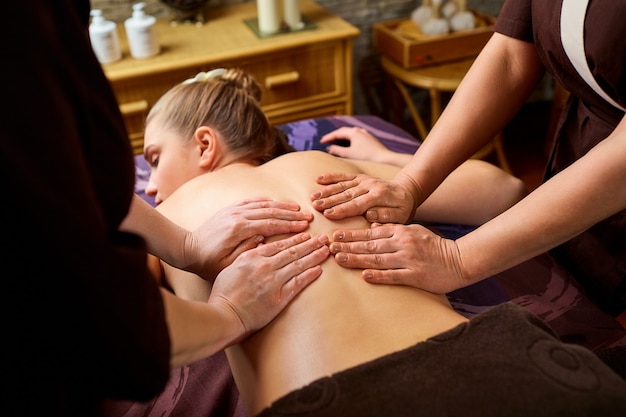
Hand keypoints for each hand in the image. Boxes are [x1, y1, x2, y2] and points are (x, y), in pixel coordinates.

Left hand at [186, 198, 314, 280]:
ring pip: (263, 205)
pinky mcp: (229, 209)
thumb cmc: (208, 263)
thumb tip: (264, 238)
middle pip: (270, 212)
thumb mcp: (228, 264)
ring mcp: (233, 210)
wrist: (187, 249)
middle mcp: (237, 216)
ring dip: (282, 206)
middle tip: (307, 217)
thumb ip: (247, 251)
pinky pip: (251, 201)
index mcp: (239, 230)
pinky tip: (277, 203)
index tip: (304, 227)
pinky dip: (266, 201)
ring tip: (298, 209)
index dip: (289, 225)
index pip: (270, 225)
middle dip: (291, 214)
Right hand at [209, 232, 329, 337]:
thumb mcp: (231, 266)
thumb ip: (247, 254)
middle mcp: (265, 266)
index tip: (306, 234)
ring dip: (314, 256)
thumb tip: (259, 243)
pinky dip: (309, 275)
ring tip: (325, 250)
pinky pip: (298, 283)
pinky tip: (319, 269)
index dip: (295, 239)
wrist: (224, 315)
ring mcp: (273, 281)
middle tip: (323, 238)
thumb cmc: (224, 293)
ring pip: (298, 265)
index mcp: (253, 257)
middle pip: (293, 252)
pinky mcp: (279, 298)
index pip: (279, 244)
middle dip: (310, 244)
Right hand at [310, 174, 415, 222]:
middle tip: (314, 206)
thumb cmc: (402, 208)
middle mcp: (370, 185)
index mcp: (379, 196)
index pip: (358, 204)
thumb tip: (370, 215)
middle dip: (329, 200)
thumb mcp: (401, 216)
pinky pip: (343, 176)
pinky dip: (331, 177)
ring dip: (326, 190)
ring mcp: (364, 179)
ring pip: (342, 185)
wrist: (407, 190)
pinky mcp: (359, 176)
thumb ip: (387, 217)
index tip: (328, 214)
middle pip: (346, 194)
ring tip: (312, 197)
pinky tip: (318, 179)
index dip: (342, 209)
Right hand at [320, 127, 393, 162]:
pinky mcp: (370, 140)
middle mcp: (360, 131)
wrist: (384, 159)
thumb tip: (329, 148)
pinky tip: (349, 146)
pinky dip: (350, 140)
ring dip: (343, 138)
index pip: (338, 132)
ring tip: (336, 143)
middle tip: (327, 141)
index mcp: (354, 132)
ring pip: (351, 134)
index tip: (321, 141)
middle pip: (344, 131)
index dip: (328, 137)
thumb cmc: (367, 157)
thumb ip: (337, 150)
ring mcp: (366, 135)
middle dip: (335, 136)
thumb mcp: (349, 154)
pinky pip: (356, 138)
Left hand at [329, 223, 465, 293]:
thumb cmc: (433, 246)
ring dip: (357, 259)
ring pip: (377, 259)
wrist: (459, 260)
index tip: (333, 235)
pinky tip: (364, 276)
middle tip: (328, 246)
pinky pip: (393, 276)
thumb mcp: (413, 231)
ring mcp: (408, 260)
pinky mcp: (415, 276)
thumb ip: (393, 230)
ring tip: (339, 259)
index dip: (350, 234)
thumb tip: (372, 226)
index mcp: (400, 232)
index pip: (370, 232)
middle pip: (369, 245)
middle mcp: (402, 244)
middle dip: (347, 245)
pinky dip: (379, 275)